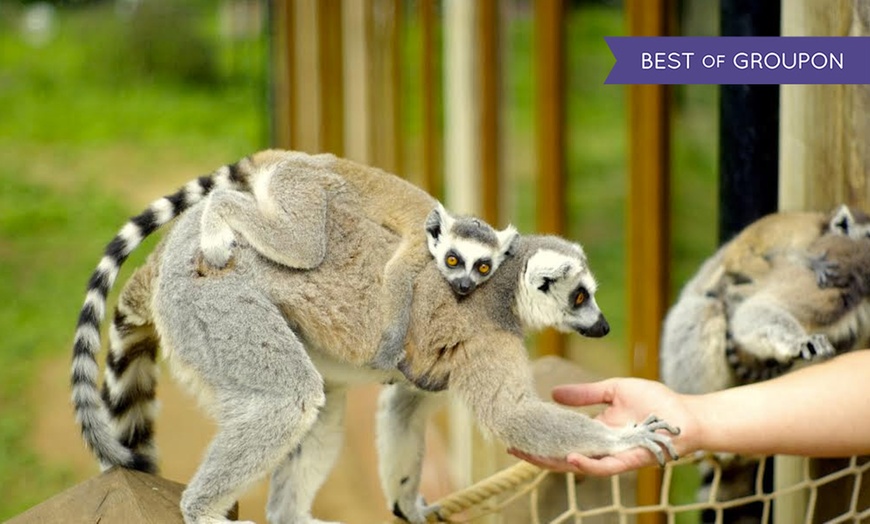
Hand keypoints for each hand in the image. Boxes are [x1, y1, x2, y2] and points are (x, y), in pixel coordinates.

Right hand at [509, 378, 694, 475]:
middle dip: (536, 452)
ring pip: (577, 465)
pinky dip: (586, 466)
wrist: (686, 415)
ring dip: (554, 462)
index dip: (539, 435)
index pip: (561, 436)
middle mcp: (599, 446)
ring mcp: (611, 456)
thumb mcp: (613, 390)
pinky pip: (604, 468)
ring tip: (530, 454)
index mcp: (594, 430)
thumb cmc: (656, 402)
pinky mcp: (627, 461)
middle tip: (512, 445)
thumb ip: (585, 394)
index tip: (517, 429)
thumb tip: (554, 393)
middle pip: (562, 454)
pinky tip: (570, 459)